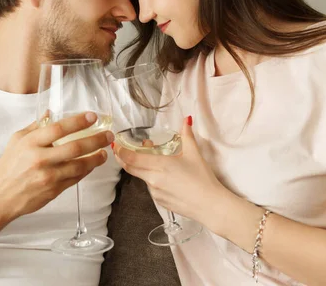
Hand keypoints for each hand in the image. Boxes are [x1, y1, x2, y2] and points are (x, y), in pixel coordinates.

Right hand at [0, 112, 113, 221]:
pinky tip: (92, 164)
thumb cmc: (8, 167)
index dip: (78, 121)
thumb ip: (35, 127)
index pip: (59, 128)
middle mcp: (40, 159)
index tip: (92, 117)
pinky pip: (75, 178)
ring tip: (104, 152)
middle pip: (75, 147)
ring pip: (79, 165)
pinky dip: (86, 170)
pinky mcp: (54, 190)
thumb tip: (50, 113)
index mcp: (30, 143)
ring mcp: (48, 176)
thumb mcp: (16, 141)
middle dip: (96, 140)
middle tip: (107, 135)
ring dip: (96, 158)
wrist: (1, 197)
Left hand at [113, 116, 228, 226]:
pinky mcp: (160, 202)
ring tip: (154, 160)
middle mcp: (153, 179)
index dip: (120, 151)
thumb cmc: (202, 178)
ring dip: (143, 168)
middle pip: (131, 168)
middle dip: (124, 159)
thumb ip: (187, 135)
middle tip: (121, 150)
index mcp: (159, 165)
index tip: (115, 145)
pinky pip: (151, 188)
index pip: (131, 158)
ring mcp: (155, 192)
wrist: (210, 205)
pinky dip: (153, 180)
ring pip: (143, 177)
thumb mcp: (194, 154)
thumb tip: (186, 119)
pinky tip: (166, 178)